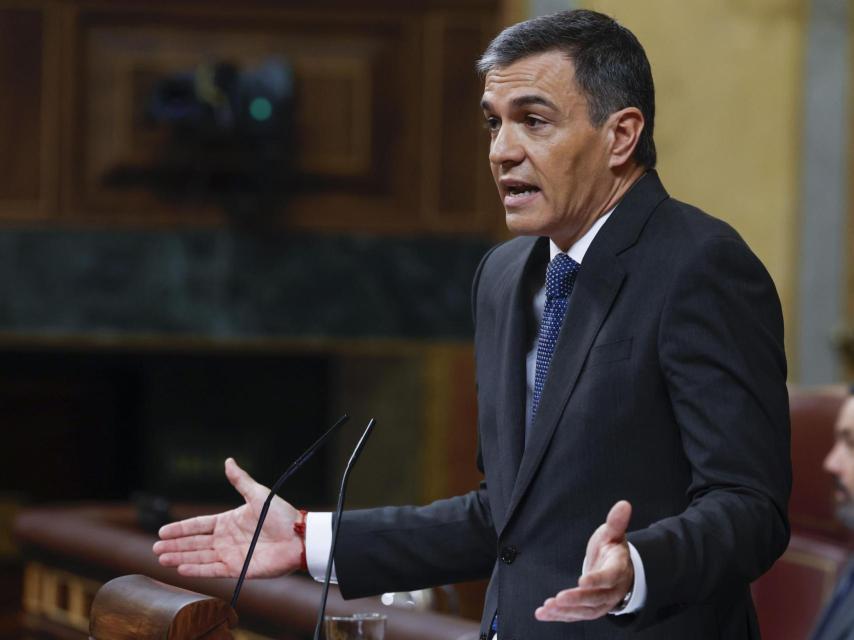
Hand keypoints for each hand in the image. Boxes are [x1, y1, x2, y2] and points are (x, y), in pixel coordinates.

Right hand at [153, 458, 302, 577]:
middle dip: (175, 545)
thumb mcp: (258, 494)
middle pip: (195, 542)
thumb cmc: (281, 515)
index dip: (180, 528)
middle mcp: (227, 539)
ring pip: (199, 556)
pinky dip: (197, 569)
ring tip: (162, 559)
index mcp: (229, 521)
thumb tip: (228, 460)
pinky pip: (212, 570)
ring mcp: (231, 554)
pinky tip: (181, 569)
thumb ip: (240, 480)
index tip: (162, 531)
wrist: (298, 537)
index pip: (199, 525)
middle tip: (155, 548)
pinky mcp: (238, 569)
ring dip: (180, 557)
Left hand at [535, 500, 633, 621]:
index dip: (596, 580)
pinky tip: (542, 614)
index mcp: (618, 570)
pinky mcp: (589, 609)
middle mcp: (611, 591)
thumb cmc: (612, 549)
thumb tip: (624, 504)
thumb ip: (616, 522)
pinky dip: (559, 616)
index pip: (608, 578)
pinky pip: (575, 615)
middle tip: (559, 599)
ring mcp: (601, 603)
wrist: (619, 569)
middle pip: (595, 599)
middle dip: (577, 600)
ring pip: (585, 611)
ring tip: (547, 608)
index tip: (581, 581)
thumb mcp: (613, 533)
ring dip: (566, 611)